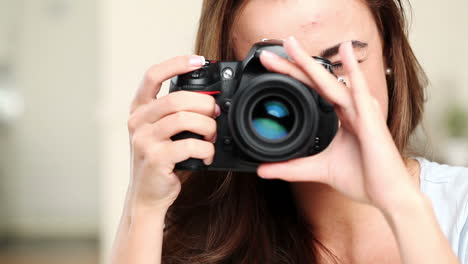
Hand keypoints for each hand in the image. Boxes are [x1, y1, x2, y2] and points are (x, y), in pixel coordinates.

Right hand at [127, 55, 218, 210]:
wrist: (146, 196)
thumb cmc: (160, 161)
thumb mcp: (160, 132)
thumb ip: (175, 114)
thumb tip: (210, 100)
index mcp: (139, 110)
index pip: (152, 76)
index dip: (176, 64)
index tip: (198, 60)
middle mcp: (138, 121)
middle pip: (177, 98)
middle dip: (204, 103)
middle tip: (216, 113)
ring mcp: (144, 140)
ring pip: (184, 118)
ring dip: (208, 125)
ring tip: (212, 135)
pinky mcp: (156, 159)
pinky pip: (190, 144)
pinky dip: (206, 148)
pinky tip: (207, 155)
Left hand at [257, 37, 417, 210]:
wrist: (388, 196)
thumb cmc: (362, 178)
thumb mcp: (318, 169)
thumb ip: (290, 168)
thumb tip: (262, 171)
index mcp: (340, 116)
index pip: (311, 91)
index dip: (291, 79)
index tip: (270, 68)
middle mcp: (350, 108)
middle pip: (316, 82)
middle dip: (292, 66)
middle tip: (270, 53)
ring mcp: (361, 111)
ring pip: (330, 82)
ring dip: (309, 63)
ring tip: (291, 45)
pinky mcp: (370, 118)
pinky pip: (359, 91)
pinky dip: (353, 70)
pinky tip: (346, 49)